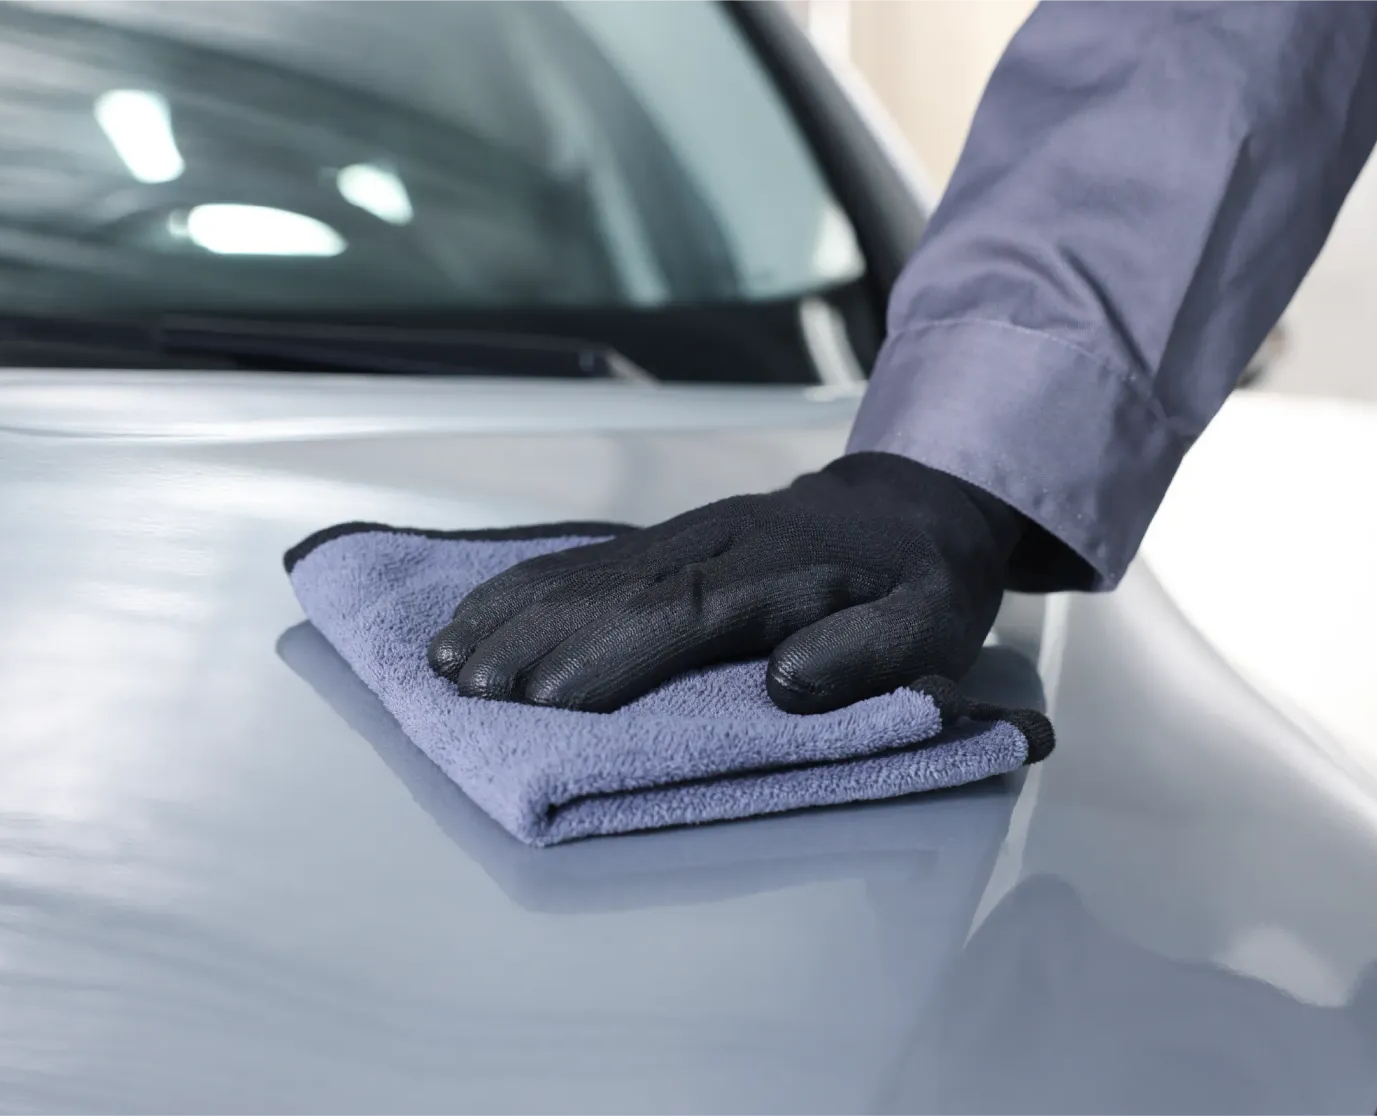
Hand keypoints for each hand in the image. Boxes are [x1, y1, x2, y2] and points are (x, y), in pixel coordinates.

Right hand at [426, 452, 1024, 713]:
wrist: (917, 501)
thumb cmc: (921, 581)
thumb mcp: (929, 624)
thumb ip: (865, 654)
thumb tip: (786, 682)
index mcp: (780, 571)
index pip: (683, 614)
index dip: (611, 656)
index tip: (547, 699)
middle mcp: (718, 544)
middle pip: (614, 593)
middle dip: (536, 641)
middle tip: (469, 691)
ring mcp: (686, 535)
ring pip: (587, 573)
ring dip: (514, 615)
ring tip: (447, 660)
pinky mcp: (668, 540)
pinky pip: (587, 560)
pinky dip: (526, 586)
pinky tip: (476, 612)